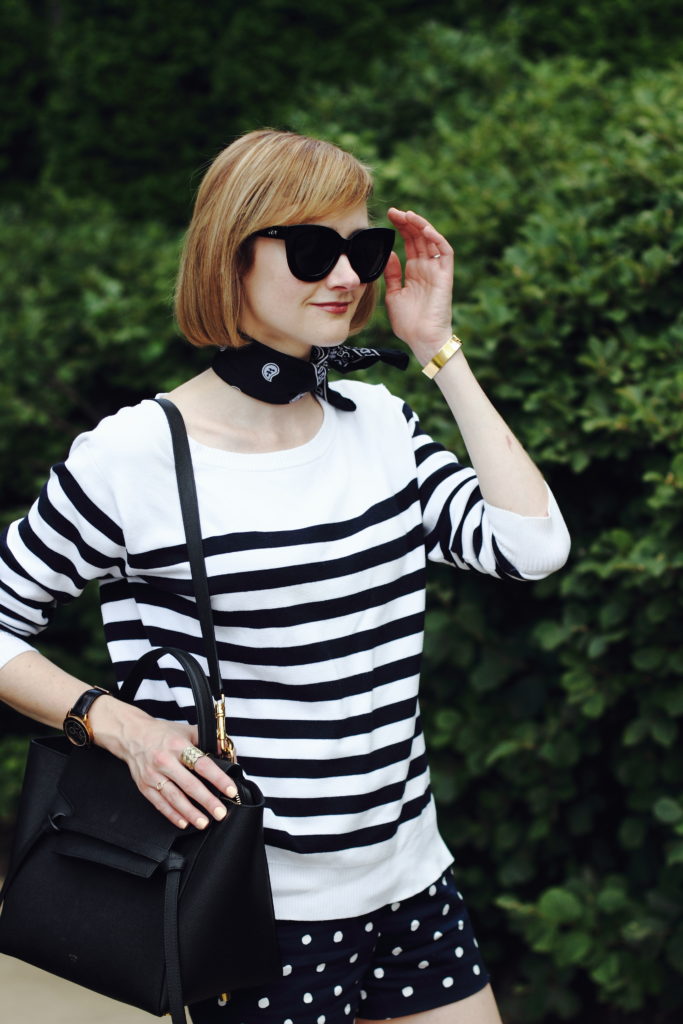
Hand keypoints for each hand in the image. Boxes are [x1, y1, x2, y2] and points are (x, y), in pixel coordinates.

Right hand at [90, 697, 238, 829]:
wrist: (132, 735)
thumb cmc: (163, 734)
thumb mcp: (186, 730)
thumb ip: (208, 740)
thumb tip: (228, 754)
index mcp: (178, 746)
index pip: (202, 764)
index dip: (218, 778)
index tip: (230, 790)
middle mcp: (165, 761)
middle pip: (189, 785)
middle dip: (207, 801)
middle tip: (220, 812)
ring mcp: (153, 775)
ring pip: (174, 798)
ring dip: (190, 812)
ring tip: (204, 822)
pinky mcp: (144, 786)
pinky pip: (160, 804)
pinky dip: (172, 815)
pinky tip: (184, 822)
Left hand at [384, 208, 454, 364]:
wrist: (421, 339)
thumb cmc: (408, 323)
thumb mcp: (393, 295)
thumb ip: (391, 274)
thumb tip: (389, 253)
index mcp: (414, 272)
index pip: (409, 243)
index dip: (400, 228)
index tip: (388, 217)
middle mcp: (426, 268)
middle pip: (419, 238)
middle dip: (407, 222)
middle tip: (393, 211)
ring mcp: (437, 270)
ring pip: (431, 240)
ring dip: (420, 226)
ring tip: (407, 214)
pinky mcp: (445, 275)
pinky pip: (445, 252)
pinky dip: (436, 239)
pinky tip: (424, 229)